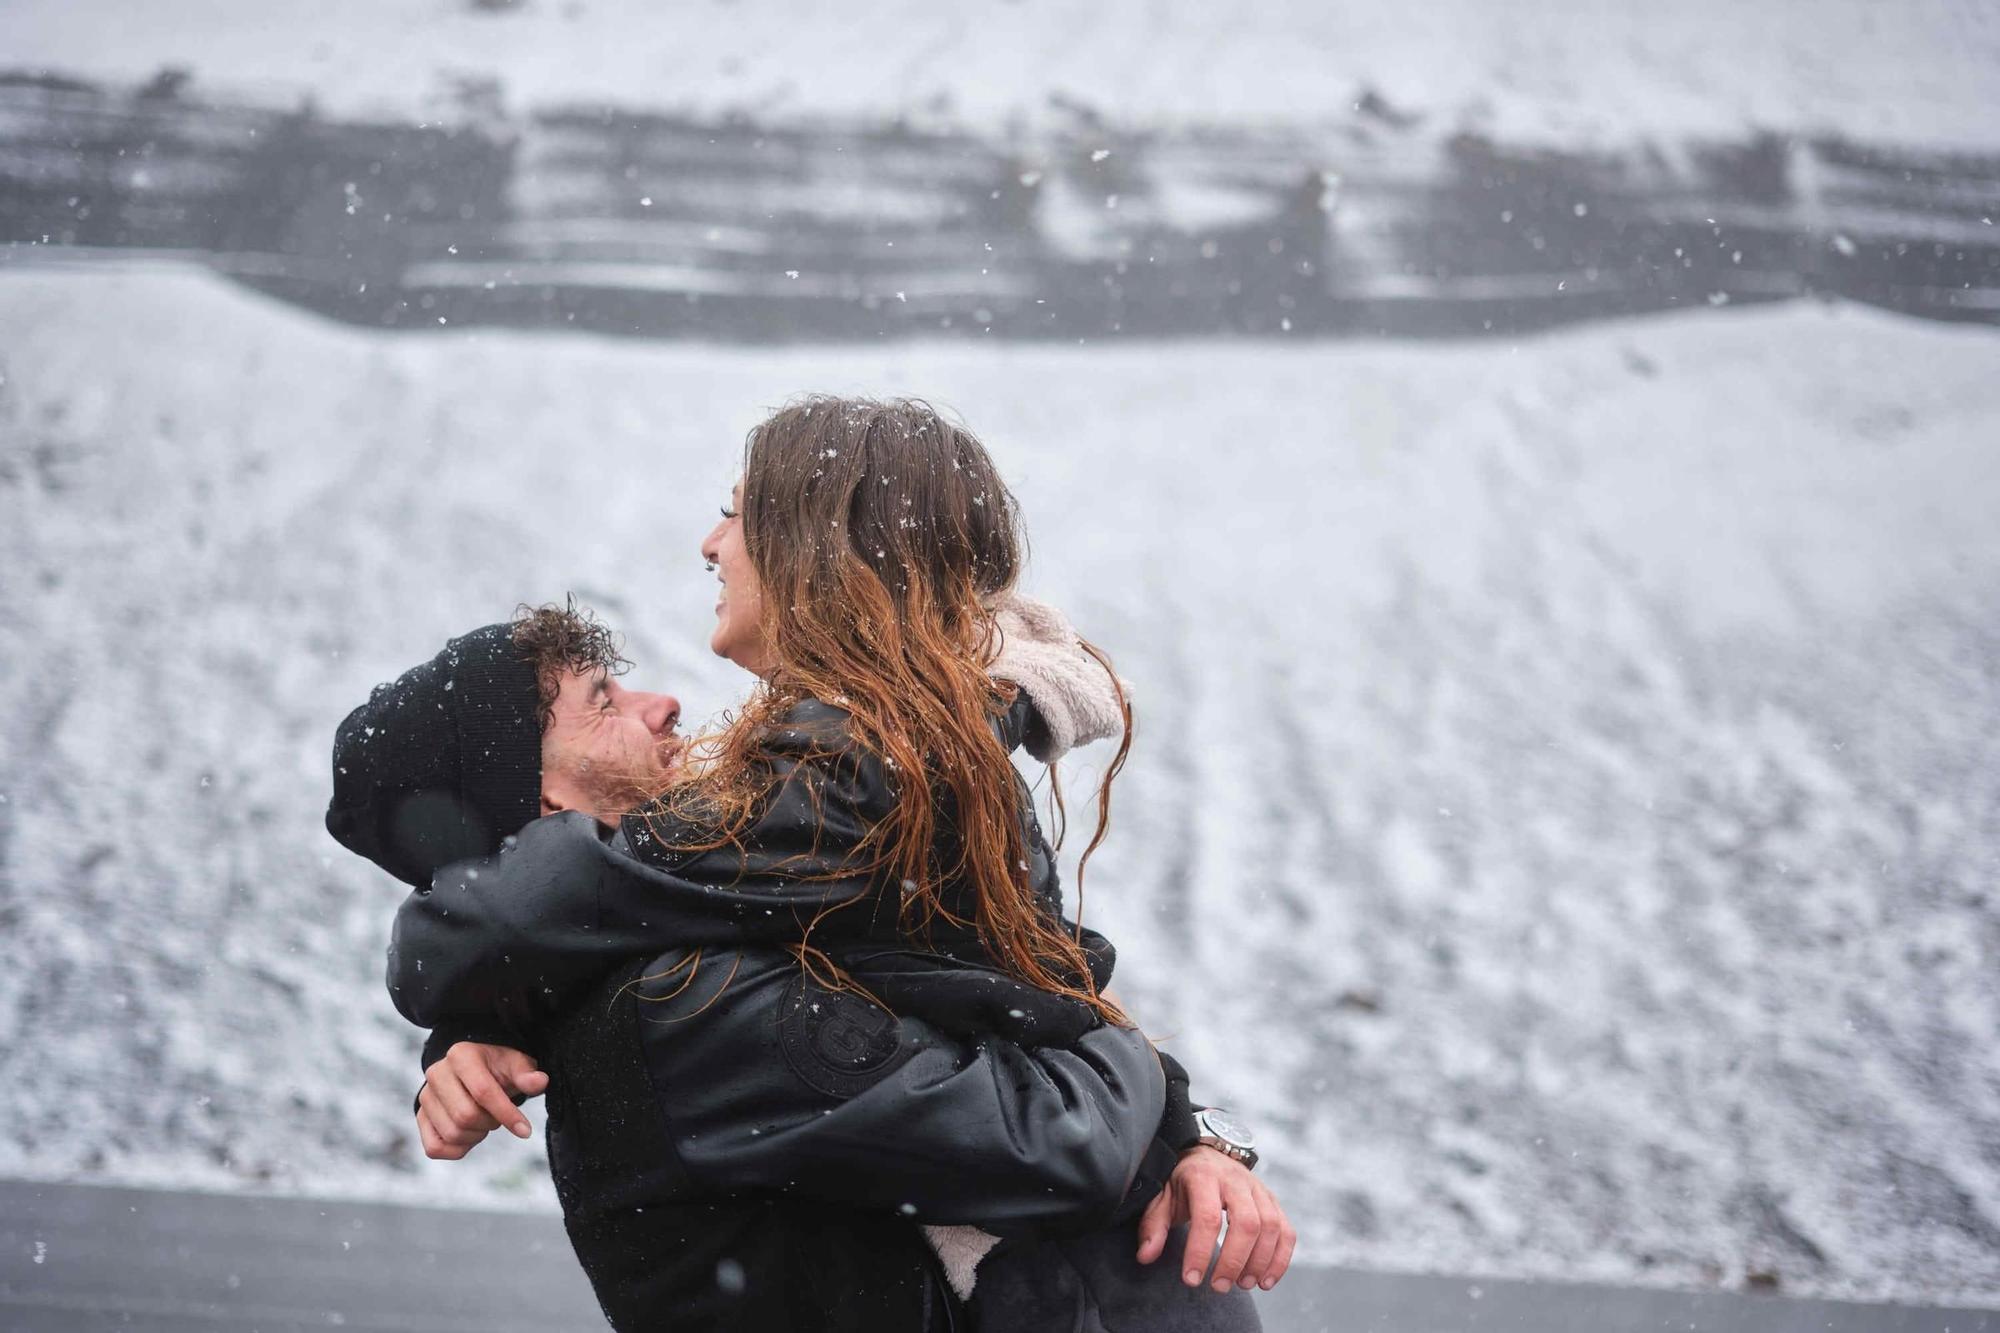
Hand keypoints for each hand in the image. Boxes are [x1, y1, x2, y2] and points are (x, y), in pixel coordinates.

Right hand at [414, 1042, 548, 1160]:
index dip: (507, 1114)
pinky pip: (435, 1148)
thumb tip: (539, 1082)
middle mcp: (437, 1073)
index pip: (483, 1092)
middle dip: (490, 1123)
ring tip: (484, 1122)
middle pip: (465, 1116)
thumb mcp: (516, 1065)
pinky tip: (470, 1136)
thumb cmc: (498, 1068)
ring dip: (476, 1136)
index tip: (525, 1130)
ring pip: (452, 1134)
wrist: (473, 1070)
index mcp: (461, 1055)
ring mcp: (425, 1096)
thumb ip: (527, 1075)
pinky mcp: (420, 1117)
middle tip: (498, 1117)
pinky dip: (457, 1150)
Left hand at [1135, 1145, 1296, 1292]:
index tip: (1191, 1279)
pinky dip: (1281, 1259)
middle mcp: (1236, 1181)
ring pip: (1271, 1227)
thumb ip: (1153, 1225)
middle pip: (1247, 1223)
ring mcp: (1258, 1190)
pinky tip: (1266, 1280)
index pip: (1207, 1217)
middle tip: (1220, 1287)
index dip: (1200, 1251)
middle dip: (1235, 1261)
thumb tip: (1145, 1256)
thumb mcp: (1161, 1196)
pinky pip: (1286, 1231)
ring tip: (1242, 1285)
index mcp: (1203, 1177)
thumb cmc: (1182, 1181)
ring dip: (1260, 1262)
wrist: (1207, 1154)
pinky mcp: (1273, 1201)